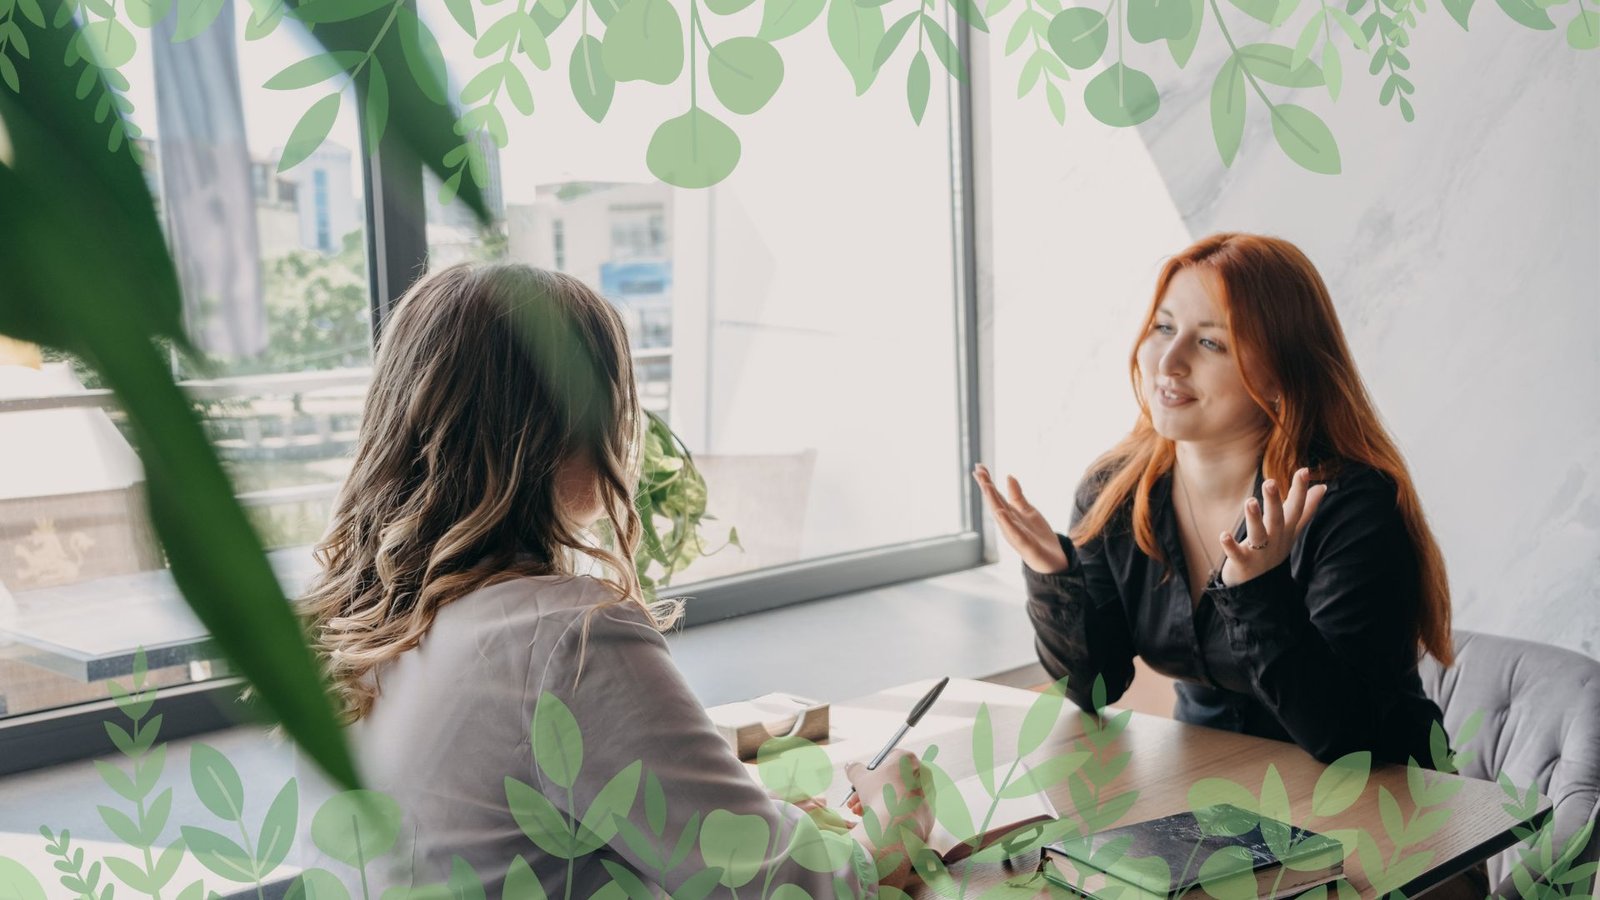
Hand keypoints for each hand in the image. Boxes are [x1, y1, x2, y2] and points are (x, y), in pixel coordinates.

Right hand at [843, 750, 932, 843]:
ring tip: (860, 813)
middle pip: (893, 780)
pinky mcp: (928, 813)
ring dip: (878, 804)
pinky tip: (877, 822)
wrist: (896, 825)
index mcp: (908, 759)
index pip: (889, 759)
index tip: (864, 781)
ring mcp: (927, 794)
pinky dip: (894, 815)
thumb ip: (855, 770)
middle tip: (857, 801)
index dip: (873, 771)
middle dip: (872, 791)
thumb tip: (851, 766)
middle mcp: (922, 773)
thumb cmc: (879, 795)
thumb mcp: (860, 779)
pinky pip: (907, 811)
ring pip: (898, 797)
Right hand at [972, 464, 1069, 574]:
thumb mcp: (1027, 510)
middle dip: (986, 487)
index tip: (979, 466)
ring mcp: (1014, 533)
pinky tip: (1000, 512)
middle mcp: (1008, 523)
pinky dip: (1006, 523)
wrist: (1052, 558)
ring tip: (986, 485)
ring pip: (1001, 515)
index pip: (996, 495)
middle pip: (995, 502)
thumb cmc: (1037, 535)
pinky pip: (1014, 532)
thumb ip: (1016, 495)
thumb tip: (1008, 476)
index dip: (987, 481)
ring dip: (993, 500)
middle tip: (978, 471)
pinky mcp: (1024, 544)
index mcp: (1008, 514)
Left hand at [1218, 467, 1326, 586]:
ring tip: (1250, 502)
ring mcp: (1260, 553)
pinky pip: (1237, 554)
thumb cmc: (1273, 550)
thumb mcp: (1291, 530)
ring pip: (1259, 535)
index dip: (1301, 490)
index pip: (1297, 508)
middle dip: (1275, 501)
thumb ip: (1305, 509)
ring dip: (1254, 519)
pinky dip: (1231, 546)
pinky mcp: (1244, 563)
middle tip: (1270, 482)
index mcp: (1286, 529)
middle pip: (1277, 518)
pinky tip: (1224, 535)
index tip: (1304, 470)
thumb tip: (1322, 487)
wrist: (1260, 587)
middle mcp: (1276, 539)